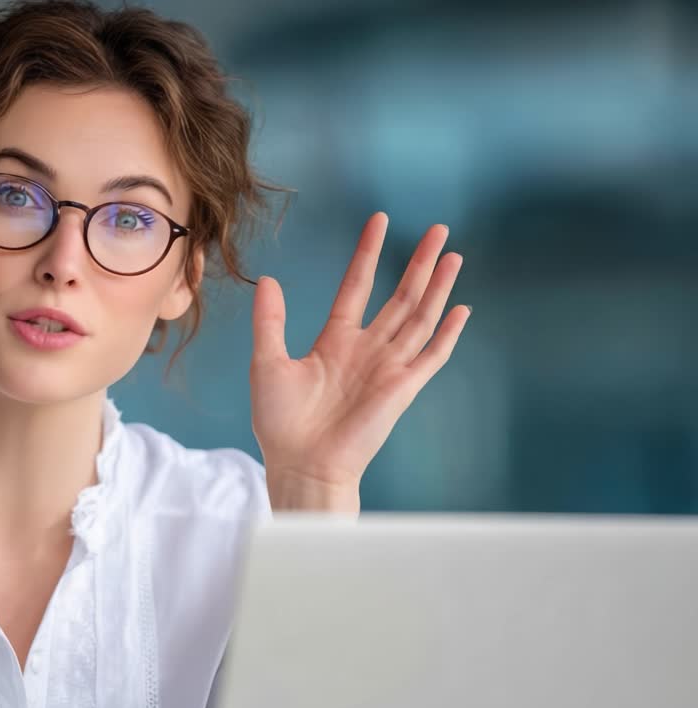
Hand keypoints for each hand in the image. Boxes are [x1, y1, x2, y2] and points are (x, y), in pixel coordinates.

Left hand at [251, 212, 469, 511]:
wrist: (300, 464)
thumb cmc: (281, 422)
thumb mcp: (268, 362)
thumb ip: (271, 321)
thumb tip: (268, 280)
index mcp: (336, 341)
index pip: (358, 286)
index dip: (368, 254)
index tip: (380, 221)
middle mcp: (367, 349)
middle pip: (400, 296)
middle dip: (418, 263)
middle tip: (438, 229)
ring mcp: (388, 367)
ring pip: (419, 317)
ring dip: (437, 287)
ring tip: (452, 255)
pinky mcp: (403, 388)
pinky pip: (431, 356)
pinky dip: (447, 334)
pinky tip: (460, 309)